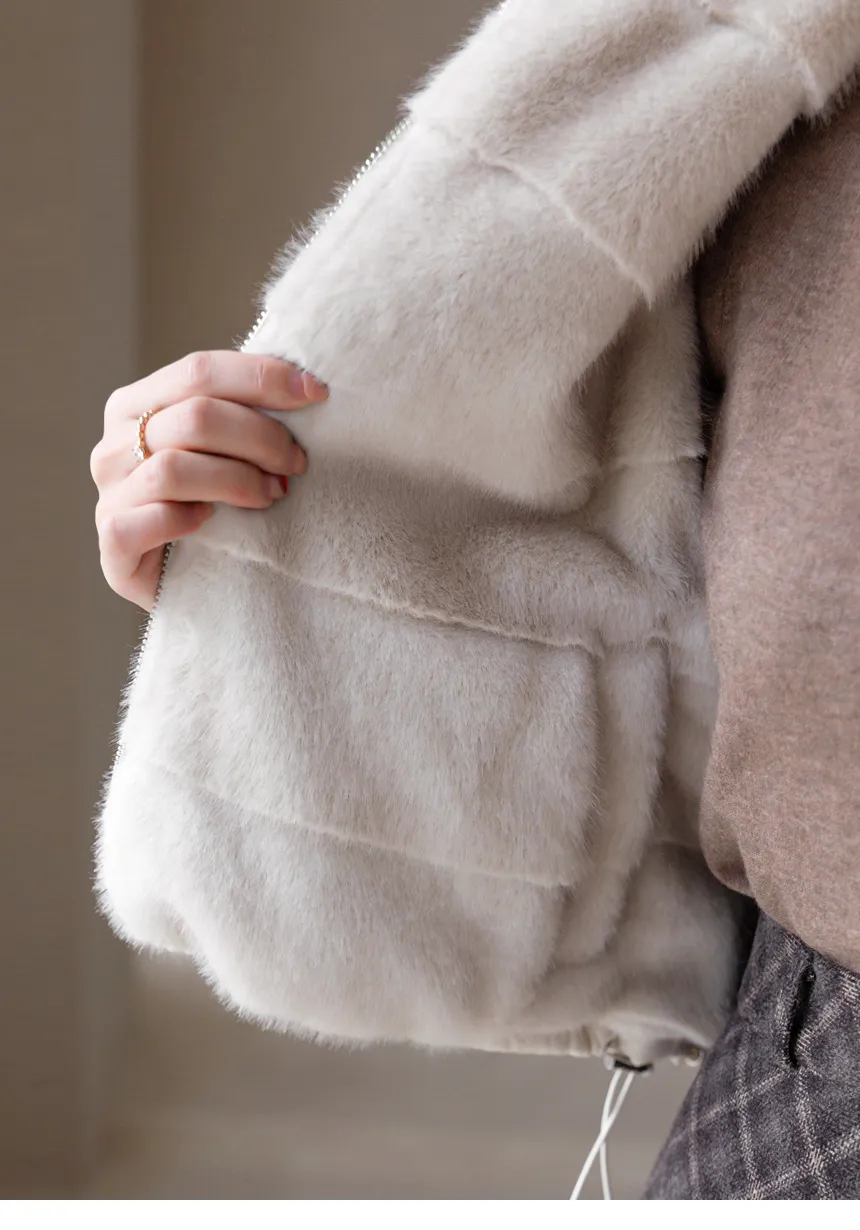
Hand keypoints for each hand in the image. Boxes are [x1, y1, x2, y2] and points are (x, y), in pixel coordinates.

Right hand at [91, 351, 326, 609]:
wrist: (193, 585)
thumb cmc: (216, 507)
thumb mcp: (224, 450)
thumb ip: (241, 413)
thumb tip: (306, 385)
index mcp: (135, 404)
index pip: (199, 371)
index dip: (262, 378)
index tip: (316, 393)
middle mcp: (113, 445)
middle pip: (195, 418)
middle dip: (261, 437)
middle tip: (297, 462)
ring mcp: (109, 494)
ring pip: (174, 469)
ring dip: (238, 480)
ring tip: (274, 495)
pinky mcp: (113, 543)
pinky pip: (151, 520)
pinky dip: (187, 520)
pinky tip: (211, 524)